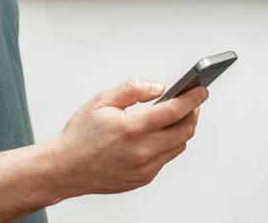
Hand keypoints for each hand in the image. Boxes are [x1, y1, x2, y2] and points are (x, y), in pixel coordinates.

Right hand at [47, 79, 207, 197]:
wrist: (65, 169)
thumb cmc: (80, 135)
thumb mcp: (102, 100)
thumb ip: (133, 89)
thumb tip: (158, 88)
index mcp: (132, 129)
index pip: (175, 111)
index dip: (193, 98)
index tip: (202, 90)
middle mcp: (142, 151)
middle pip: (185, 131)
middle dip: (194, 113)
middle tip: (193, 101)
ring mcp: (145, 168)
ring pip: (178, 146)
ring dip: (183, 129)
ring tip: (178, 114)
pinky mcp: (144, 178)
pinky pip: (165, 158)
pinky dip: (169, 143)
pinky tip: (160, 133)